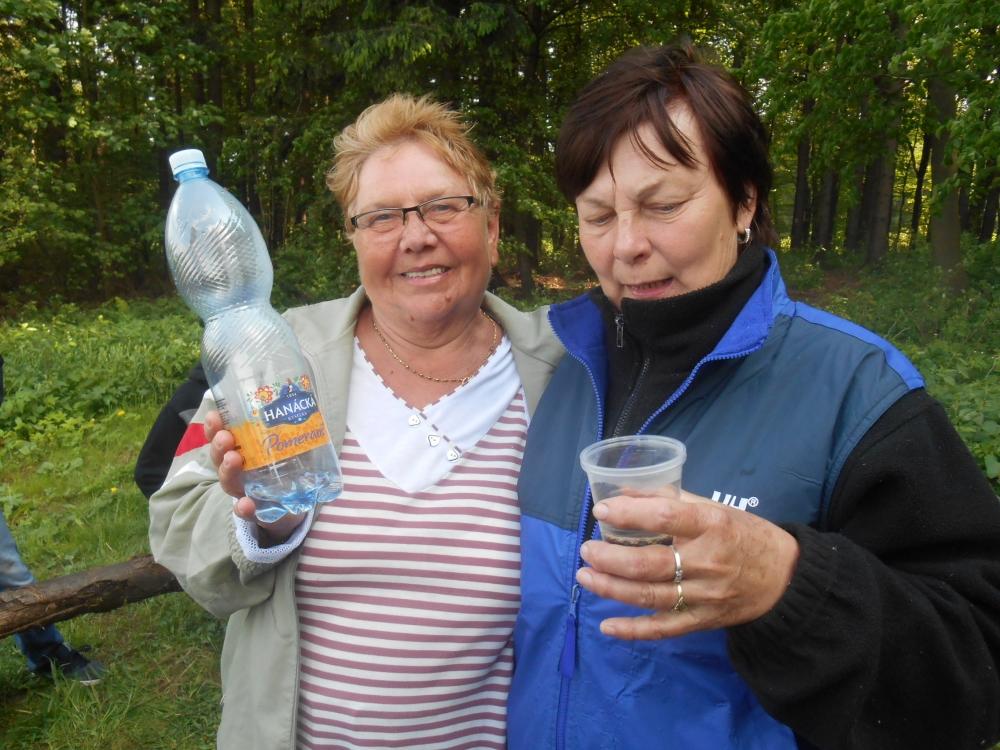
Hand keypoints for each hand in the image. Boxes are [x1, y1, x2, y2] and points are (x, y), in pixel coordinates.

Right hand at [204, 410, 304, 544]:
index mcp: (241, 450)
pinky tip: (245, 504)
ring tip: (233, 460)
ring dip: (228, 470)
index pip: (221, 436)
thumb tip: (300, 396)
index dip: (214, 427)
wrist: (294, 504)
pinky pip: (247, 511)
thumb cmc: (286, 467)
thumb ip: (288, 425)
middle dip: (219, 446)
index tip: (214, 414)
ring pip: (229, 481)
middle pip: (220, 458)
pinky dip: (244, 508)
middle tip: (226, 437)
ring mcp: (245, 491)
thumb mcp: (287, 444)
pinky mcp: (258, 511)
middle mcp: (237, 471)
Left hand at [575, 487, 798, 639]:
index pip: (665, 517)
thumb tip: (624, 491)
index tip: (602, 511)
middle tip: (586, 549)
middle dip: (609, 558)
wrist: (786, 578)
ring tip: (585, 577)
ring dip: (611, 588)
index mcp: (712, 525)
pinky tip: (607, 626)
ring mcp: (705, 595)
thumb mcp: (714, 508)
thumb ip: (670, 500)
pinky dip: (633, 631)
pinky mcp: (704, 620)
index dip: (629, 513)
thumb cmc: (745, 534)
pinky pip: (664, 629)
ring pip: (650, 596)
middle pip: (649, 563)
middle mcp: (708, 561)